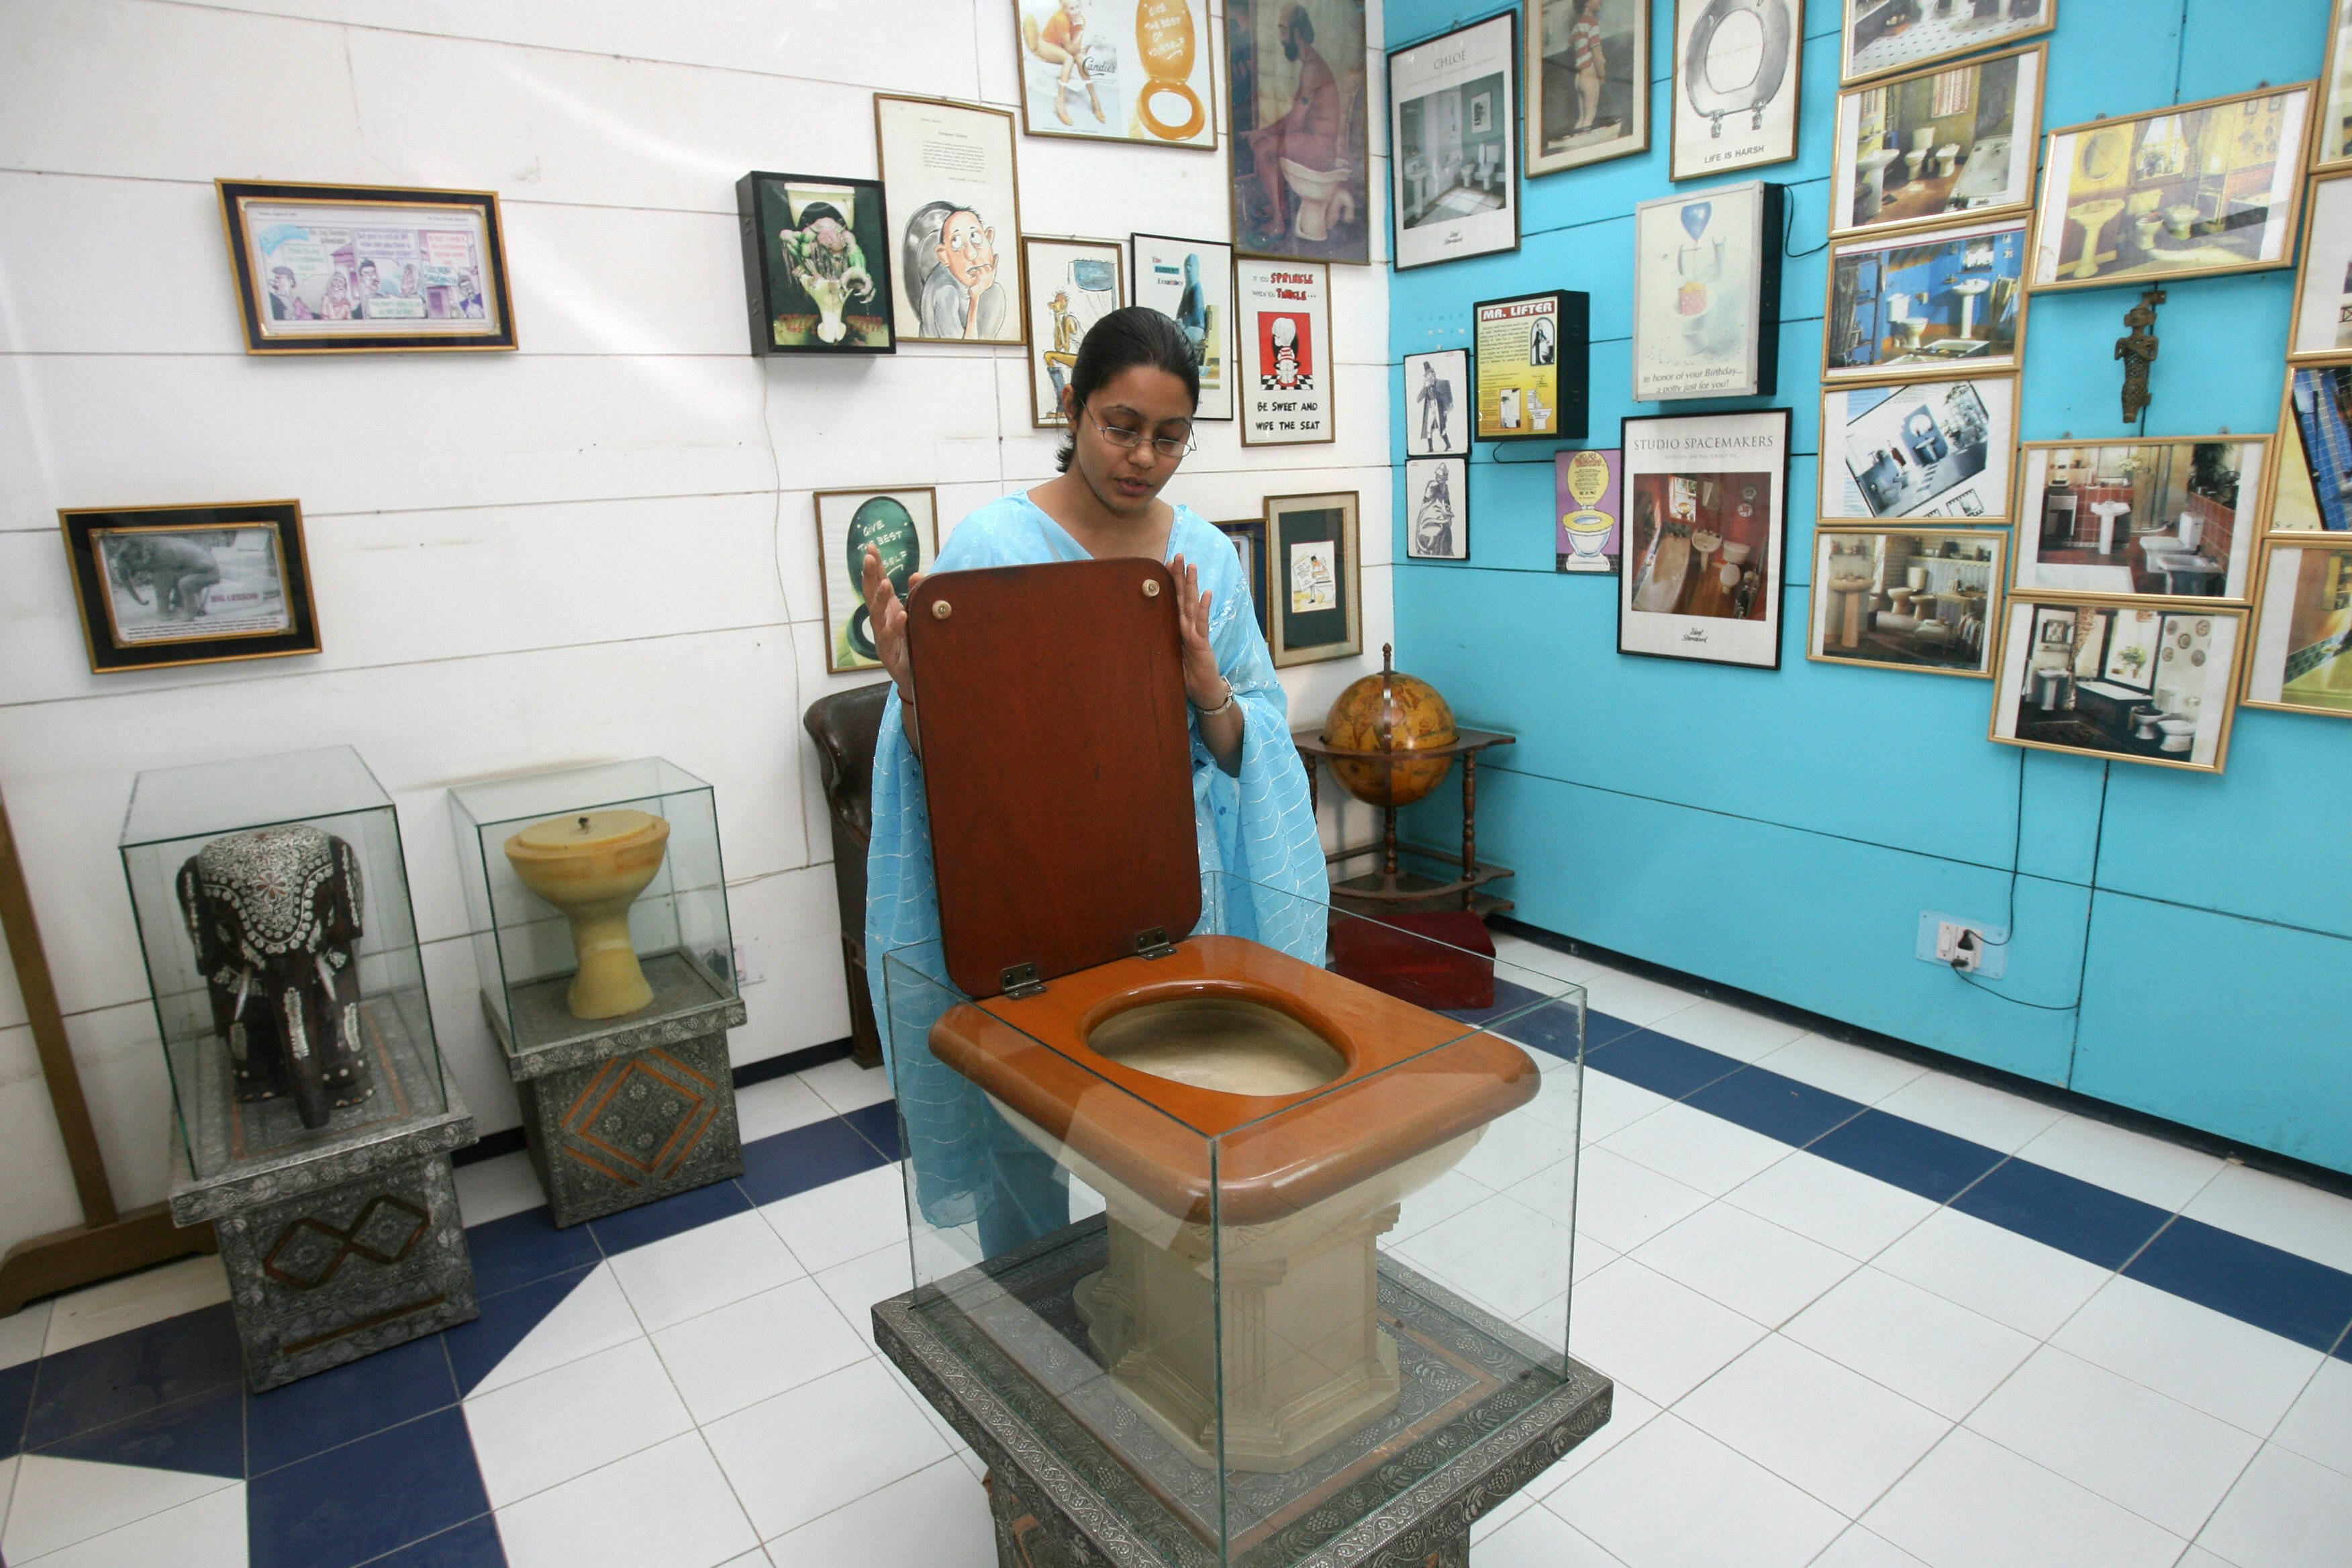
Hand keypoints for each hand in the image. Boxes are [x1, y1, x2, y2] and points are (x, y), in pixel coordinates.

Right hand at [861, 545, 924, 702]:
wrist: (916, 679)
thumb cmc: (914, 645)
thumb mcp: (917, 616)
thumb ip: (917, 595)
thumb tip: (917, 575)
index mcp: (888, 609)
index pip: (878, 583)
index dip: (874, 566)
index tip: (870, 547)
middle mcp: (881, 620)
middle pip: (871, 594)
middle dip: (869, 575)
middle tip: (868, 558)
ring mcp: (882, 637)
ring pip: (877, 615)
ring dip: (880, 598)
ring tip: (886, 583)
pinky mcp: (888, 653)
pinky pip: (890, 638)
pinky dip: (895, 626)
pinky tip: (901, 615)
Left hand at [1169, 555, 1222, 706]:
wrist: (1205, 694)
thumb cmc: (1187, 677)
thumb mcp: (1168, 659)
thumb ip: (1159, 646)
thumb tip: (1138, 638)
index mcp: (1180, 629)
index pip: (1175, 601)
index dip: (1172, 583)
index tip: (1166, 564)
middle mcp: (1189, 628)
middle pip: (1184, 597)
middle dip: (1181, 576)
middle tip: (1179, 555)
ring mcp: (1197, 635)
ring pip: (1193, 606)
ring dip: (1193, 585)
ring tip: (1192, 566)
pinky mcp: (1203, 646)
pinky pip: (1202, 624)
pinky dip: (1205, 609)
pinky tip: (1207, 594)